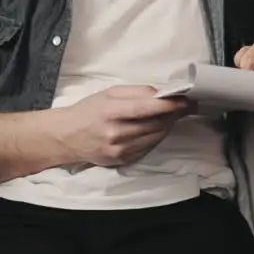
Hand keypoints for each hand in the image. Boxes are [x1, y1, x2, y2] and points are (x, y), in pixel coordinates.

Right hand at [54, 85, 195, 166]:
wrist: (67, 137)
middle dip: (173, 114)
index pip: (146, 109)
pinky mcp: (122, 161)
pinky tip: (155, 128)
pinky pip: (148, 148)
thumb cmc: (89, 110)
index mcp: (111, 112)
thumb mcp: (109, 93)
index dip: (170, 105)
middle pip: (155, 124)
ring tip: (172, 115)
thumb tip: (162, 94)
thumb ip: (136, 92)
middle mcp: (116, 134)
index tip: (187, 101)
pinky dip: (156, 137)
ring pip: (155, 137)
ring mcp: (119, 151)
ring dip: (167, 126)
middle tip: (185, 106)